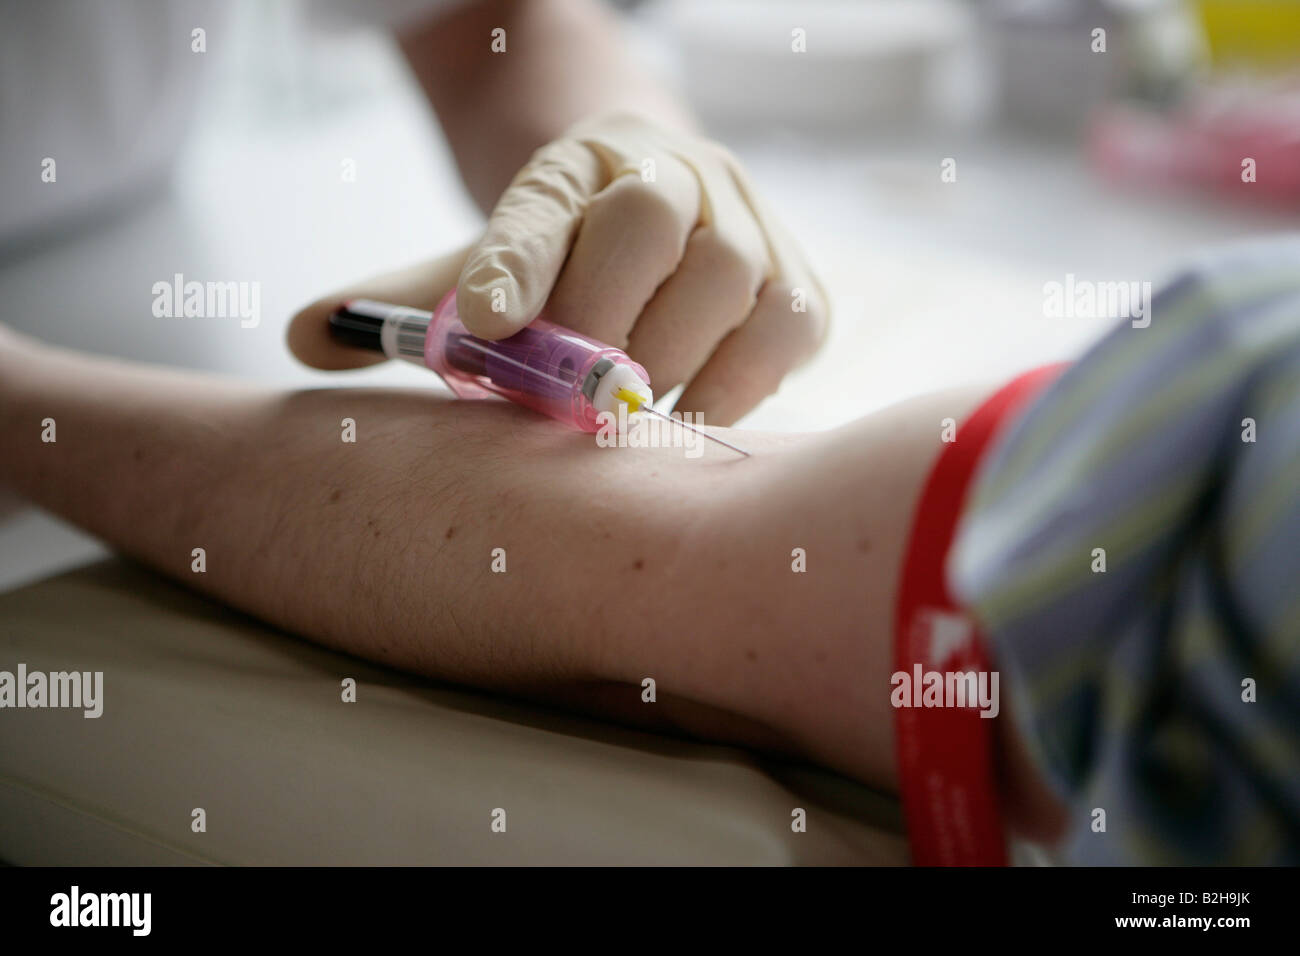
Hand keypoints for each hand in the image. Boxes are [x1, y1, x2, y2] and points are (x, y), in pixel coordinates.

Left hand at [290, 112, 827, 424]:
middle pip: (647, 222)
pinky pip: (787, 329)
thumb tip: (303, 334)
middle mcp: (674, 170)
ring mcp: (749, 220)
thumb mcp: (484, 268)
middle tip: (571, 393)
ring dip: (668, 361)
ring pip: (727, 276)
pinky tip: (687, 412)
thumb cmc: (567, 262)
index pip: (540, 206)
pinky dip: (738, 386)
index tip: (483, 329)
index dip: (512, 265)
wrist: (665, 223)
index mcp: (578, 162)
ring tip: (626, 406)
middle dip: (600, 324)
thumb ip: (403, 304)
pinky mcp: (801, 281)